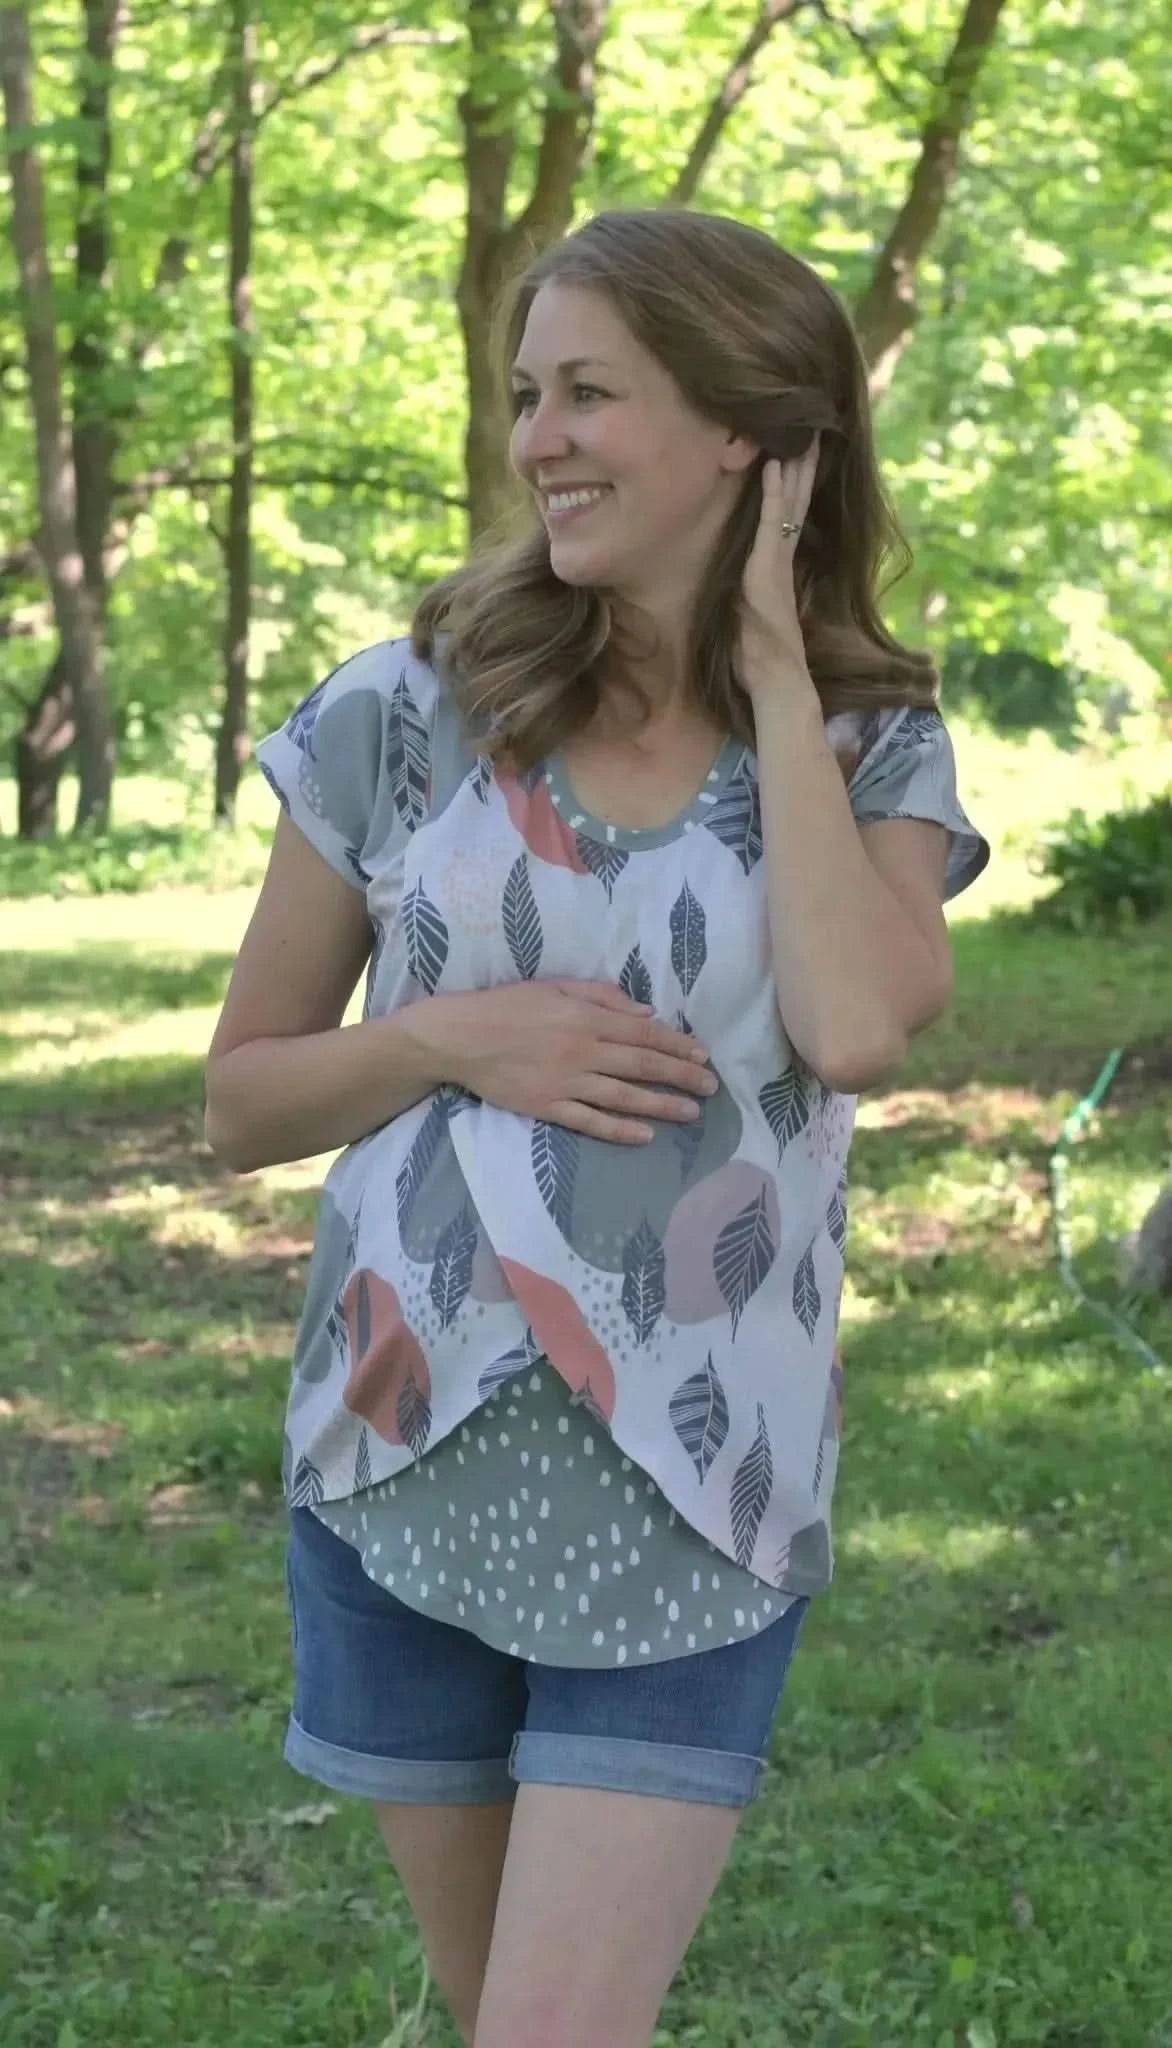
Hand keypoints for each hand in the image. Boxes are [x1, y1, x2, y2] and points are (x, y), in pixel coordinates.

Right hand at [428, 980, 717, 1145]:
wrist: (460, 1037)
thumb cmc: (507, 1006)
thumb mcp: (555, 987)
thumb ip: (602, 997)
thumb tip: (646, 1012)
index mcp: (586, 1018)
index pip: (643, 1032)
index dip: (677, 1045)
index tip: (703, 1055)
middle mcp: (583, 1050)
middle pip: (642, 1064)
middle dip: (682, 1076)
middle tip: (712, 1087)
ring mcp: (566, 1082)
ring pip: (624, 1096)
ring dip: (662, 1105)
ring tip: (691, 1113)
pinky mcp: (548, 1106)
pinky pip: (590, 1121)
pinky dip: (619, 1129)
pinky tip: (645, 1135)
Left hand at [738, 439, 820, 699]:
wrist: (775, 680)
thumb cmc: (757, 658)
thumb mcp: (744, 615)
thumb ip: (743, 593)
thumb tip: (734, 582)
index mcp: (776, 568)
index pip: (787, 517)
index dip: (793, 487)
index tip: (797, 456)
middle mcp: (781, 559)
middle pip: (796, 503)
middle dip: (802, 468)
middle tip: (809, 431)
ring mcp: (776, 562)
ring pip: (789, 505)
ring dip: (793, 468)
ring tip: (799, 435)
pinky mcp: (767, 569)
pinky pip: (772, 523)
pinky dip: (774, 493)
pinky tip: (773, 466)